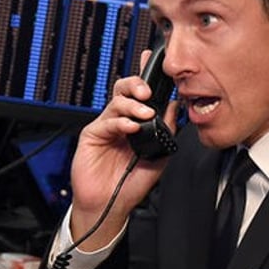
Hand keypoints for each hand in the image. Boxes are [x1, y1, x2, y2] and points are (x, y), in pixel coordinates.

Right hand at [69, 49, 178, 249]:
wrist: (111, 205)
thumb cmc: (131, 183)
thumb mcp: (158, 155)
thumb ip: (166, 130)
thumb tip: (176, 106)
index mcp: (136, 123)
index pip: (141, 94)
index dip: (148, 77)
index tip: (158, 63)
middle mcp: (121, 121)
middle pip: (124, 89)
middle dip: (137, 84)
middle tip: (148, 92)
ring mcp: (106, 126)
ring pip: (117, 101)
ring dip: (132, 104)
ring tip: (144, 114)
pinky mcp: (92, 135)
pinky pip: (106, 121)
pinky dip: (120, 122)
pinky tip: (130, 128)